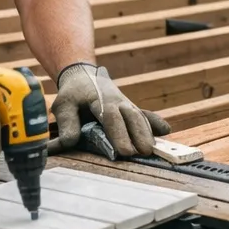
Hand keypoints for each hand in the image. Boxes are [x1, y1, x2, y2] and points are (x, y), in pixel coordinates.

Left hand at [53, 62, 171, 156]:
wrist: (84, 76)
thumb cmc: (73, 94)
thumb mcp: (63, 106)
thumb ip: (67, 124)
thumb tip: (69, 143)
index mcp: (101, 100)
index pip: (111, 118)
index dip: (119, 135)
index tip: (125, 151)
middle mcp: (118, 102)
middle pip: (132, 117)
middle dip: (140, 134)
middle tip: (145, 152)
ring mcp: (127, 104)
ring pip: (140, 116)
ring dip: (148, 132)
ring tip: (153, 150)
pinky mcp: (131, 109)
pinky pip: (145, 114)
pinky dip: (155, 121)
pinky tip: (165, 130)